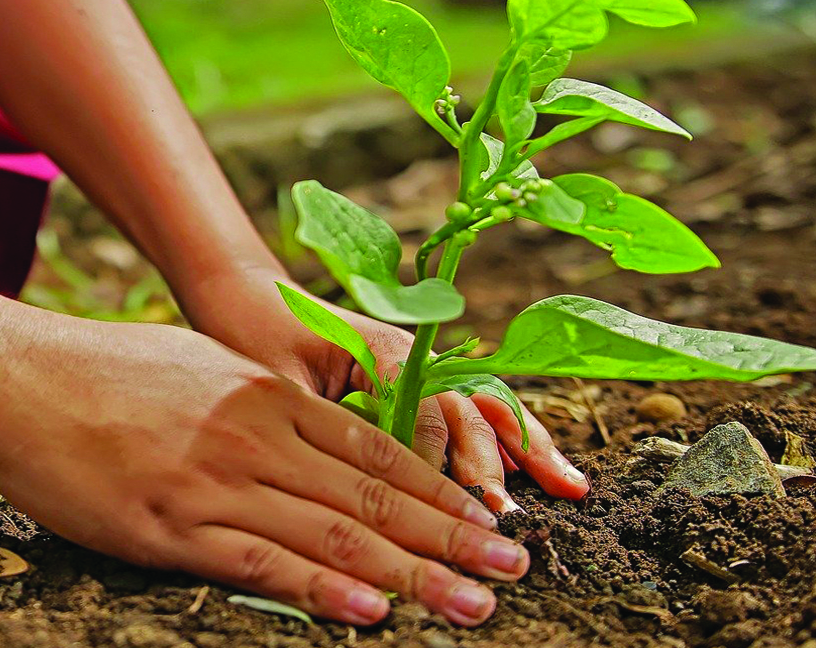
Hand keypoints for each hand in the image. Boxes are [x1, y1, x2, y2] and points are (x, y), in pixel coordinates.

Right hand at [0, 316, 529, 625]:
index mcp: (264, 394)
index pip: (375, 451)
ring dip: (411, 575)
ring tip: (472, 604)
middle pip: (373, 496)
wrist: (12, 373)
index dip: (441, 491)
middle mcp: (254, 433)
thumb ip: (255, 405)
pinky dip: (321, 589)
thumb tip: (302, 441)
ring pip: (332, 534)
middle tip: (512, 571)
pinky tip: (370, 611)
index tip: (490, 520)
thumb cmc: (96, 372)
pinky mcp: (169, 524)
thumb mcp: (194, 368)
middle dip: (451, 538)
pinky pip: (260, 562)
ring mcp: (214, 480)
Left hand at [174, 264, 588, 511]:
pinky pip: (474, 409)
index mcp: (381, 347)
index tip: (451, 512)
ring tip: (569, 488)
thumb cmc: (253, 334)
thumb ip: (324, 420)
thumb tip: (361, 478)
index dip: (438, 466)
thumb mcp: (278, 381)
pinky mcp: (419, 380)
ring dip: (525, 449)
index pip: (425, 413)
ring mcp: (423, 364)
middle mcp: (413, 353)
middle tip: (508, 521)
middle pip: (467, 411)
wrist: (246, 293)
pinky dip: (511, 439)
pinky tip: (546, 471)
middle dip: (494, 467)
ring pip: (485, 408)